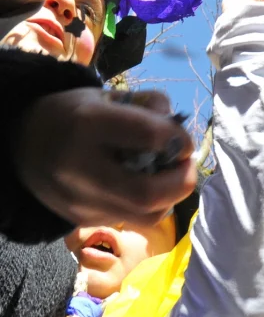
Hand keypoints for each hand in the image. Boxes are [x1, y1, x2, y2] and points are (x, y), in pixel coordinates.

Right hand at [13, 88, 196, 228]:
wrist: (23, 146)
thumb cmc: (73, 115)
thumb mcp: (106, 96)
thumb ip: (148, 107)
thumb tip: (180, 134)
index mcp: (88, 124)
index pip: (148, 136)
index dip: (177, 139)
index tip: (184, 141)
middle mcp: (81, 167)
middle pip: (147, 193)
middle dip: (182, 181)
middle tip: (188, 167)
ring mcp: (80, 200)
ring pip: (145, 216)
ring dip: (170, 198)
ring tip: (170, 178)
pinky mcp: (82, 219)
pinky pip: (130, 219)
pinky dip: (148, 204)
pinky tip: (144, 186)